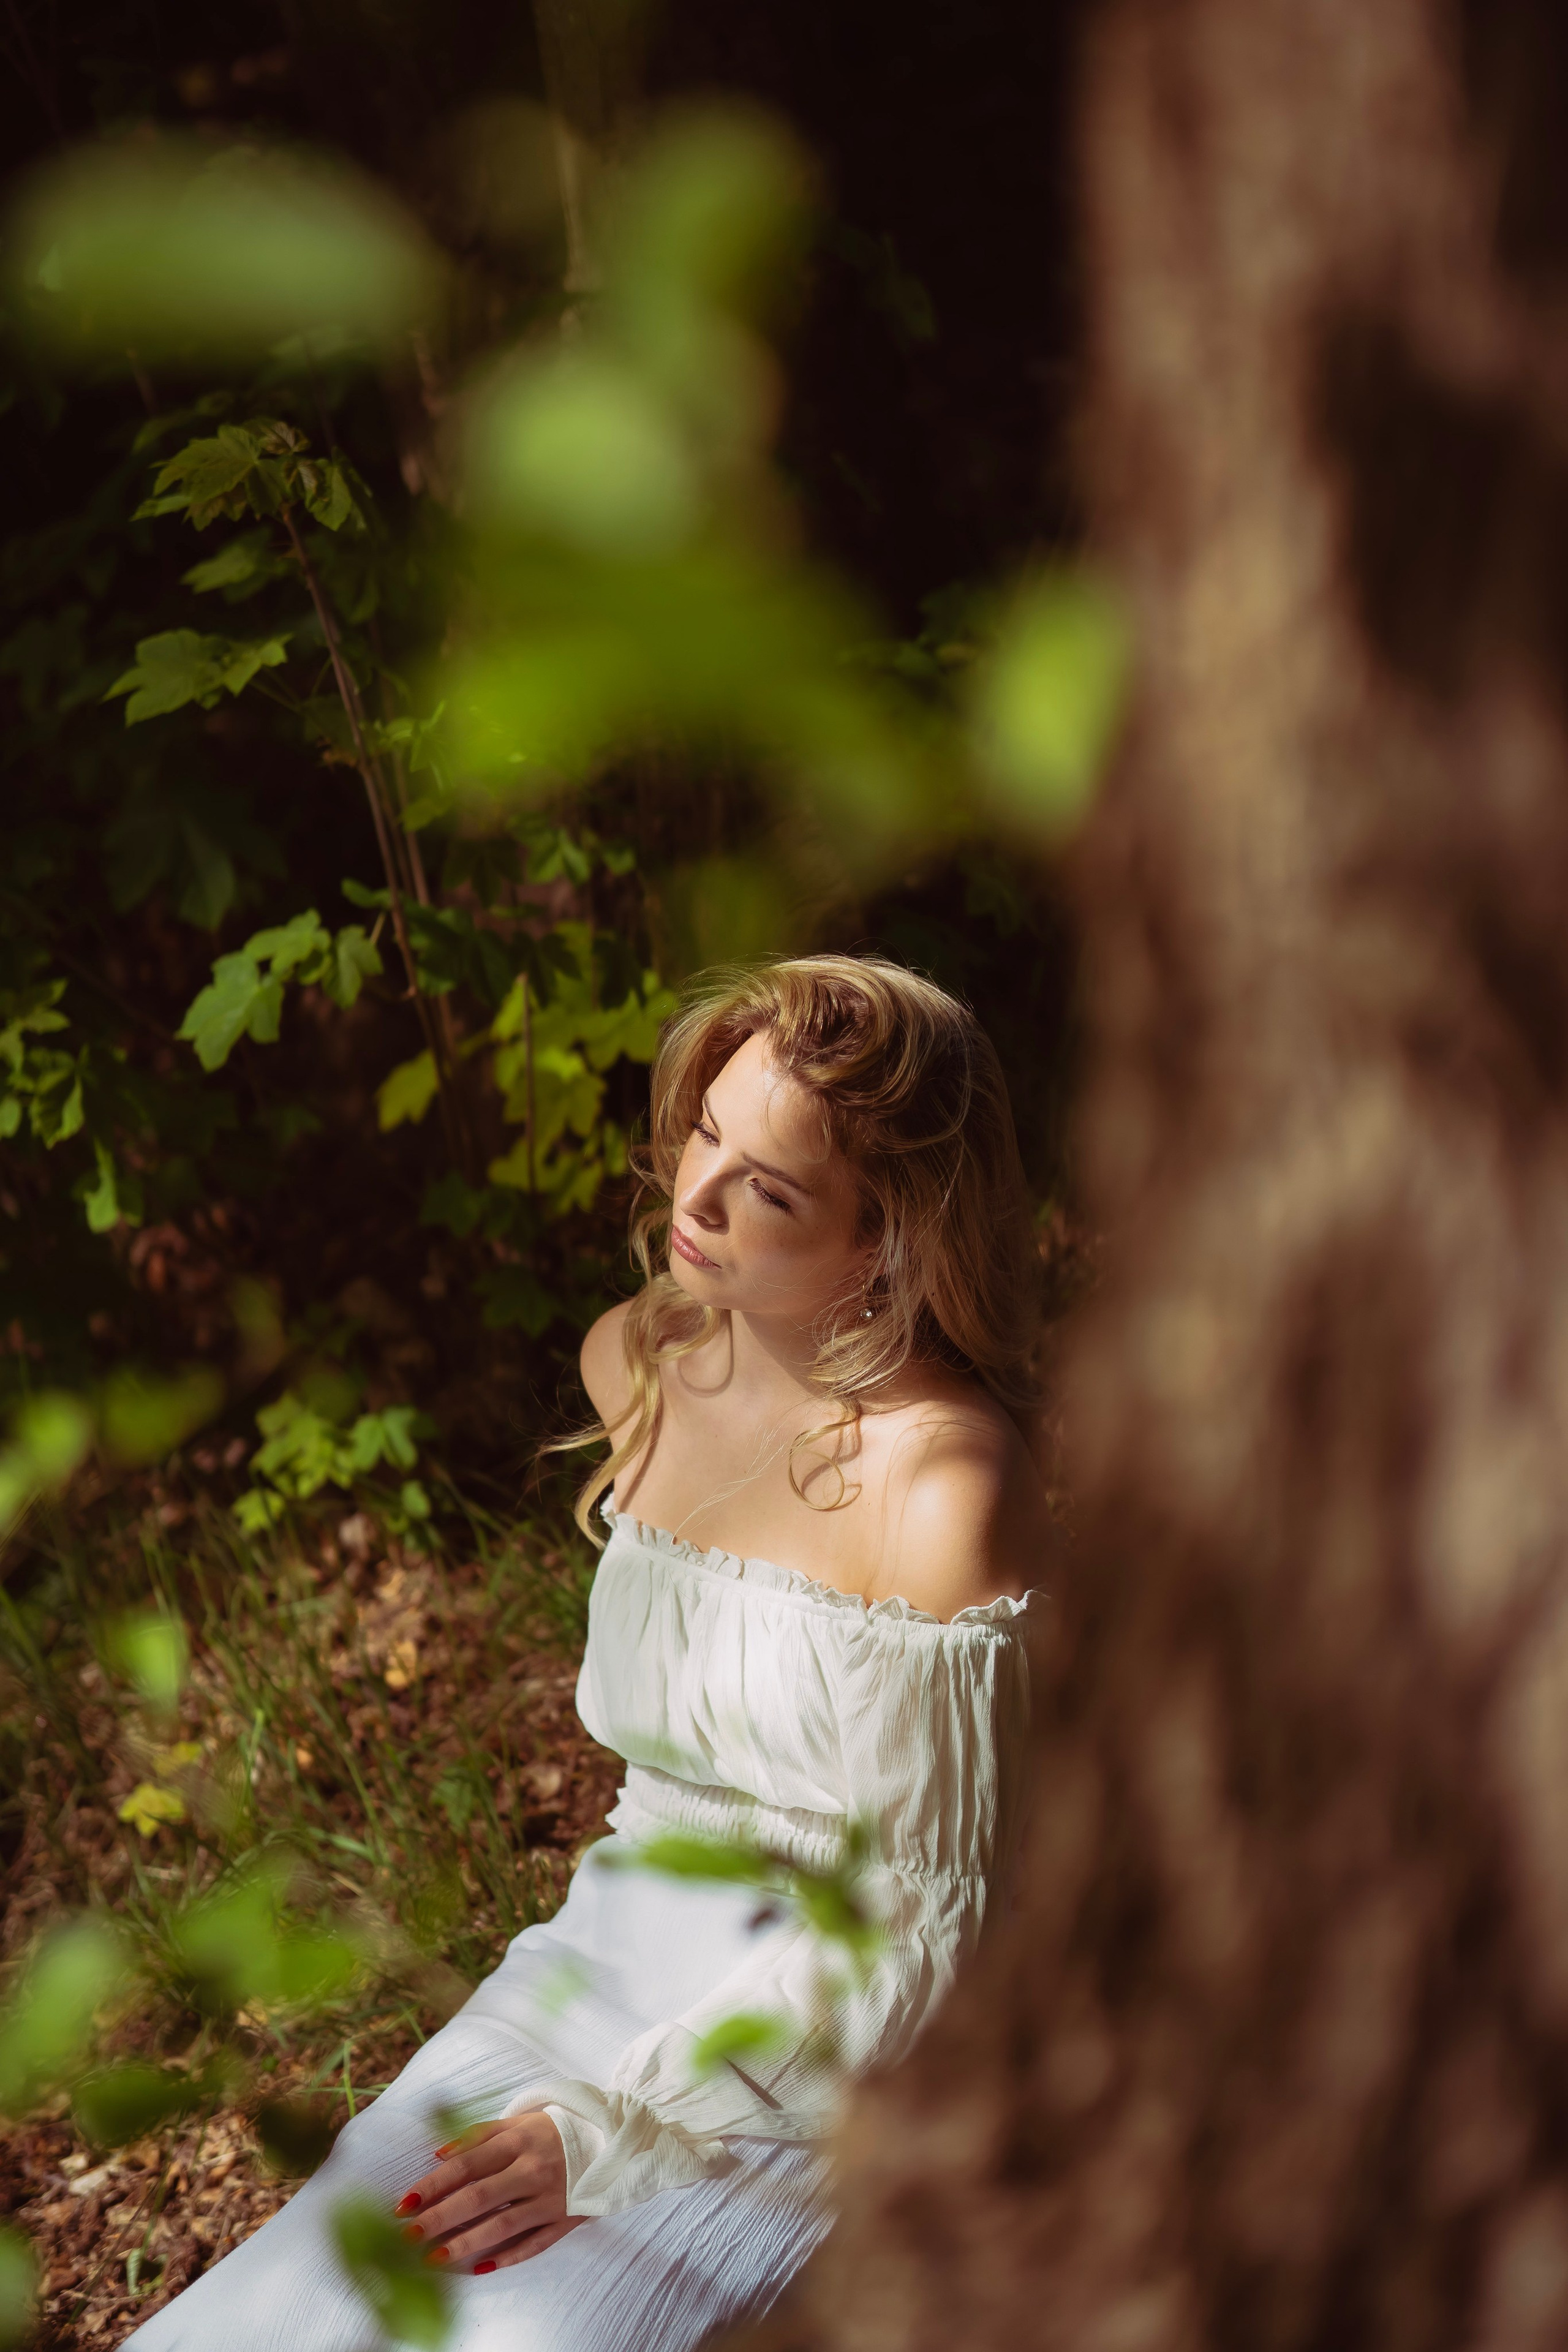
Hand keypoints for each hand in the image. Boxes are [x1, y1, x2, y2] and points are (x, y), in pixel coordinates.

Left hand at [394, 2114, 585, 2272]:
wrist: (611, 2137)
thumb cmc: (554, 2128)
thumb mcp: (519, 2121)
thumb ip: (478, 2134)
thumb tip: (438, 2153)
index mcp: (517, 2141)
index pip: (466, 2164)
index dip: (433, 2184)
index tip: (404, 2203)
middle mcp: (531, 2169)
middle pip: (478, 2197)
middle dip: (440, 2218)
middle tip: (408, 2236)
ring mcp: (549, 2198)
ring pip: (502, 2225)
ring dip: (465, 2243)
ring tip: (433, 2258)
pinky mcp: (564, 2219)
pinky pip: (534, 2243)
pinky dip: (507, 2257)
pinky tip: (480, 2268)